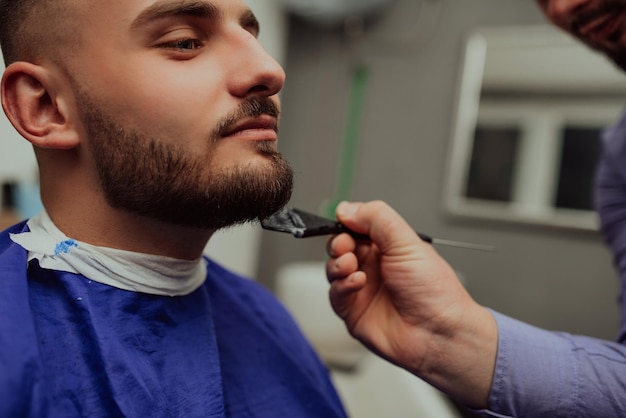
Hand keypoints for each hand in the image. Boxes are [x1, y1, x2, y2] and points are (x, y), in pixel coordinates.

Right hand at [326, 201, 496, 406]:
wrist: (439, 333)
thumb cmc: (435, 292)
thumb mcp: (407, 242)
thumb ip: (376, 218)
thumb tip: (347, 208)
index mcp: (389, 247)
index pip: (357, 227)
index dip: (347, 224)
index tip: (343, 221)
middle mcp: (375, 267)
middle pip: (340, 247)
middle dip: (338, 243)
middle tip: (345, 246)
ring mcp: (363, 290)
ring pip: (333, 269)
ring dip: (338, 264)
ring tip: (351, 265)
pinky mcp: (353, 312)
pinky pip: (335, 294)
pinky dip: (342, 285)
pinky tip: (358, 283)